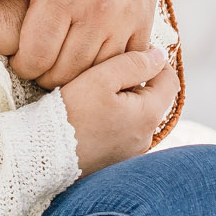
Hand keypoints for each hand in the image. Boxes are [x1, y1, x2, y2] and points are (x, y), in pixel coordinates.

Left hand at [0, 0, 163, 85]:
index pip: (37, 56)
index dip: (23, 66)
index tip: (18, 60)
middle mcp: (95, 11)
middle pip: (66, 71)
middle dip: (47, 75)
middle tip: (38, 67)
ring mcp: (124, 17)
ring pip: (98, 71)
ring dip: (78, 75)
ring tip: (63, 65)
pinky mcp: (146, 18)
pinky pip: (129, 60)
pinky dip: (111, 67)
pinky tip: (95, 60)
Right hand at [59, 47, 178, 174]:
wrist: (45, 155)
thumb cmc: (71, 114)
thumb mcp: (100, 78)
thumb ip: (132, 63)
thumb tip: (159, 55)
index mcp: (148, 115)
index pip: (170, 80)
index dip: (154, 60)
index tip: (130, 53)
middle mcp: (147, 138)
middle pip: (153, 98)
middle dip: (136, 81)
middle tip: (107, 71)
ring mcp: (132, 152)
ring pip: (137, 116)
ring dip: (125, 101)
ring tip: (96, 93)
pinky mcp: (117, 161)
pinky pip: (124, 132)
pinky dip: (114, 120)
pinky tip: (91, 116)